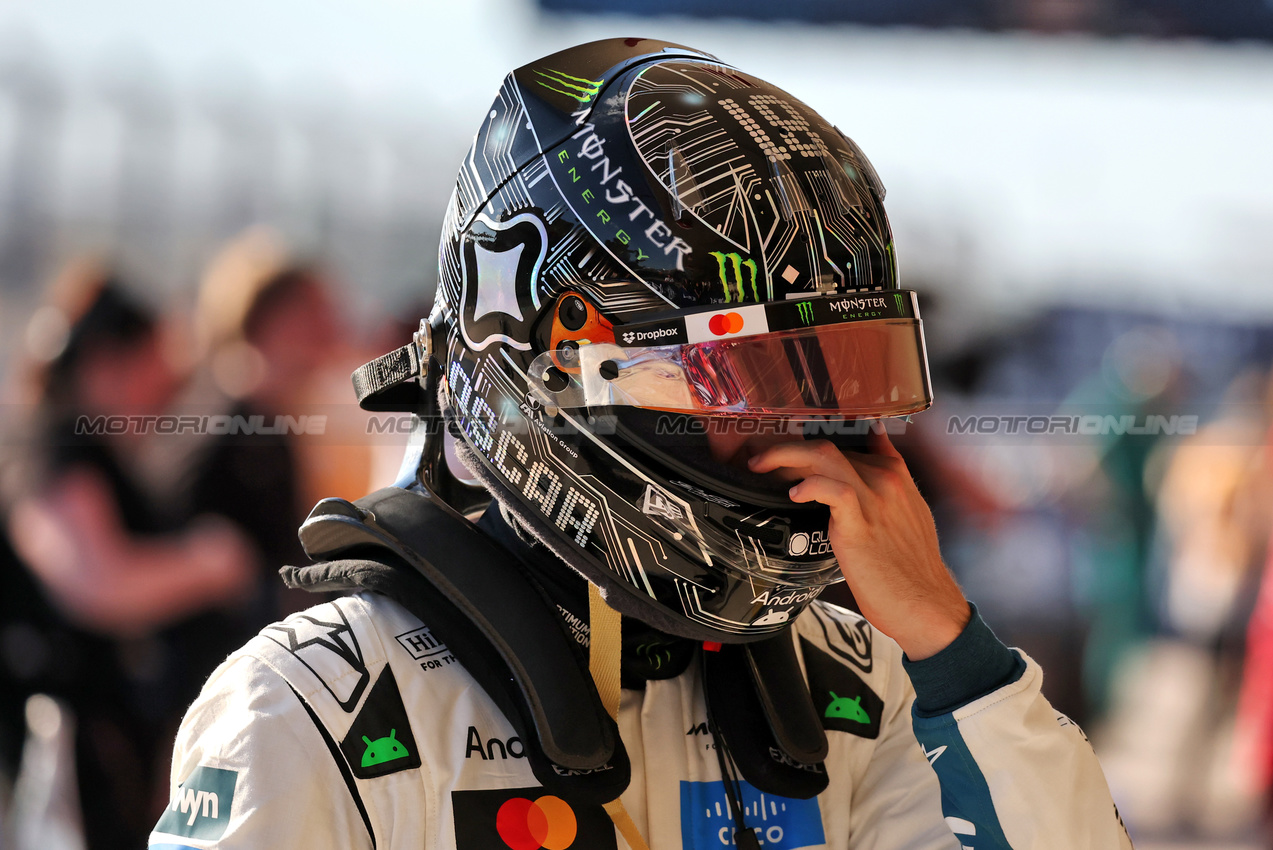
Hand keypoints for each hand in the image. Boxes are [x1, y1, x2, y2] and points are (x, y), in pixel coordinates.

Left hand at [748, 429, 969, 659]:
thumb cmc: (911, 567)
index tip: (785, 457)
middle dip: (788, 450)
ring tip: (761, 467)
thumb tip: (867, 465)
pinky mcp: (860, 524)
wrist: (926, 604)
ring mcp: (874, 499)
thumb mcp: (909, 513)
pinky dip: (809, 486)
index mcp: (895, 474)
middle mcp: (885, 480)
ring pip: (824, 457)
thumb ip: (890, 486)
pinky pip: (832, 489)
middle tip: (761, 462)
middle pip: (827, 447)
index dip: (810, 450)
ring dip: (784, 456)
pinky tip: (794, 495)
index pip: (845, 446)